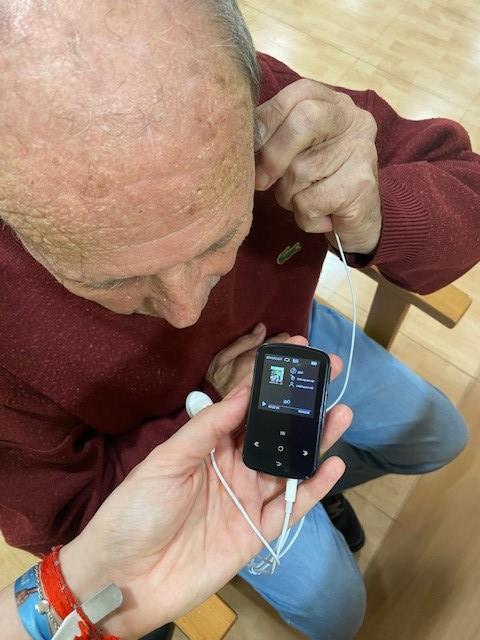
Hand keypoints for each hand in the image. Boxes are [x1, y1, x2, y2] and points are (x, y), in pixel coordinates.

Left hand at [61, 338, 350, 638]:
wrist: (124, 577)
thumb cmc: (137, 510)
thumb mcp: (166, 460)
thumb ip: (207, 428)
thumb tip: (244, 393)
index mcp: (209, 445)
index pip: (246, 407)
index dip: (270, 382)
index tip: (295, 355)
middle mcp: (233, 467)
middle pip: (275, 433)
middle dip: (302, 406)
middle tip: (330, 376)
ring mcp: (247, 500)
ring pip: (290, 465)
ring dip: (316, 440)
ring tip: (341, 413)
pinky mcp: (256, 532)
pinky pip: (291, 507)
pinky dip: (314, 488)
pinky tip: (333, 464)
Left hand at [255, 79, 380, 253]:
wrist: (360, 227)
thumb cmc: (320, 186)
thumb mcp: (297, 153)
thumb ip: (275, 137)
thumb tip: (240, 140)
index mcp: (336, 105)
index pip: (299, 93)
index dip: (268, 118)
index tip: (250, 147)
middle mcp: (354, 121)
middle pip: (304, 120)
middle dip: (273, 155)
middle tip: (261, 182)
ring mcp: (361, 152)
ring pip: (300, 170)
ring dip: (288, 196)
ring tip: (305, 202)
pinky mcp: (360, 186)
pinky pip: (309, 202)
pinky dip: (305, 217)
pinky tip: (321, 218)